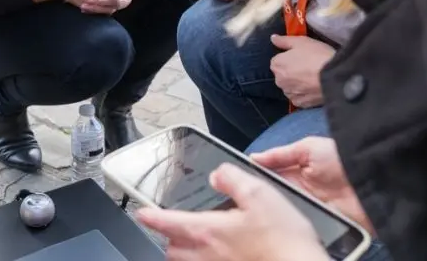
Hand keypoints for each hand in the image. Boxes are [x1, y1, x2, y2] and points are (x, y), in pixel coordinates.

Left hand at [137, 163, 326, 260]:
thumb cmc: (284, 240)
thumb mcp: (260, 194)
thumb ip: (233, 179)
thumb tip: (217, 174)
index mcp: (208, 231)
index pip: (167, 223)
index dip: (151, 217)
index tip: (142, 214)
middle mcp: (206, 255)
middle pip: (172, 250)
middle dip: (168, 239)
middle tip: (170, 229)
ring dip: (183, 254)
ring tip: (189, 245)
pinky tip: (217, 256)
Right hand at [252, 136, 372, 232]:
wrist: (372, 182)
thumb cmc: (343, 159)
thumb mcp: (309, 148)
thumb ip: (280, 153)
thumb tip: (253, 157)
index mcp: (294, 171)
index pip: (267, 176)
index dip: (253, 177)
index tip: (236, 178)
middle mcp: (298, 191)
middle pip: (271, 195)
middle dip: (260, 195)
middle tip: (244, 196)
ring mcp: (307, 208)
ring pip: (281, 211)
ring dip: (273, 209)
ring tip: (259, 208)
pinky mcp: (317, 224)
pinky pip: (297, 224)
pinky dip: (289, 223)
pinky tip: (280, 220)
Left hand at [269, 35, 333, 107]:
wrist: (335, 76)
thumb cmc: (317, 55)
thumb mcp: (301, 41)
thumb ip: (284, 40)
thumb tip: (273, 38)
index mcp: (276, 64)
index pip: (277, 60)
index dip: (289, 58)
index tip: (301, 57)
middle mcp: (279, 81)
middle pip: (282, 74)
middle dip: (291, 71)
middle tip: (308, 66)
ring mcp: (289, 93)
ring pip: (290, 87)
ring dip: (297, 83)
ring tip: (312, 77)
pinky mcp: (300, 103)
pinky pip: (299, 97)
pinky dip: (304, 94)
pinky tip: (313, 88)